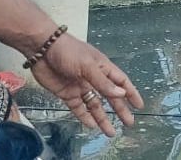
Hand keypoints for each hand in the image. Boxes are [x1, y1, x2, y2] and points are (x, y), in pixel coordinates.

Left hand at [27, 33, 143, 135]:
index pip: (121, 81)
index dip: (131, 93)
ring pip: (95, 105)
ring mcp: (80, 87)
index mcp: (102, 67)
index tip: (139, 105)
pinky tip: (91, 126)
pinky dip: (85, 117)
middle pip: (110, 96)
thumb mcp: (88, 66)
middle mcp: (93, 78)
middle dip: (119, 109)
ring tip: (110, 132)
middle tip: (128, 123)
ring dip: (102, 118)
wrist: (42, 49)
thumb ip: (103, 82)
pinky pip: (79, 108)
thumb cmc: (68, 51)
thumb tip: (121, 94)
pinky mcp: (67, 94)